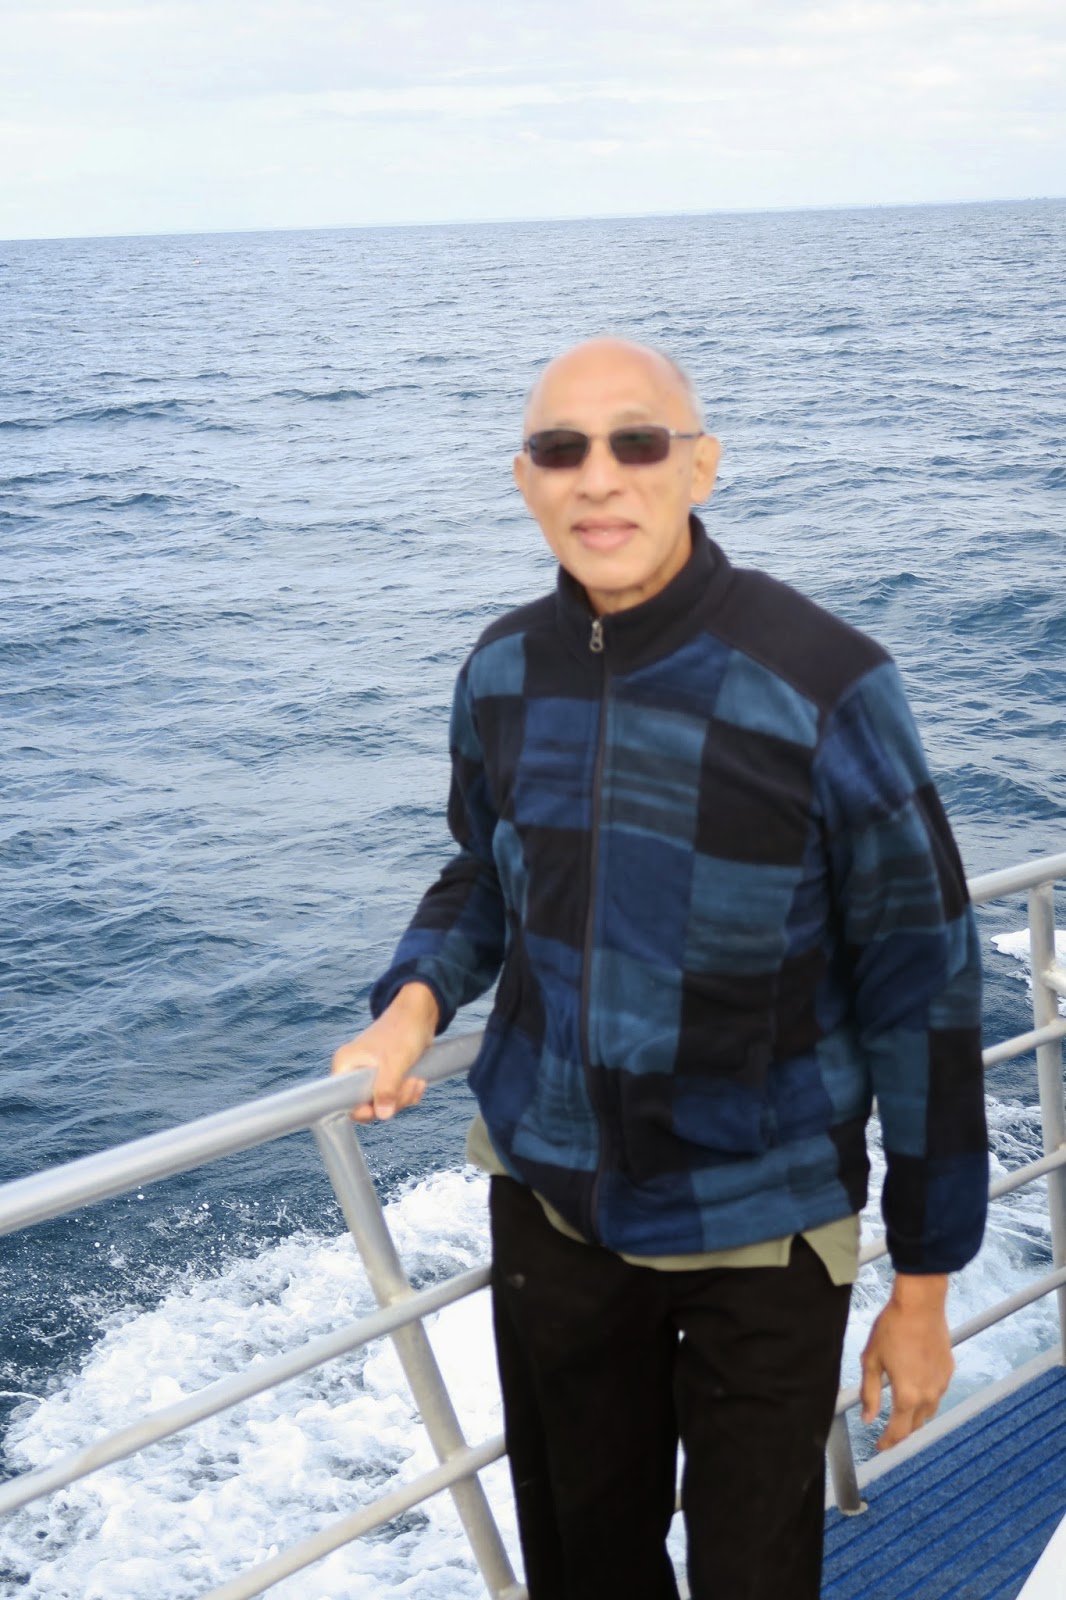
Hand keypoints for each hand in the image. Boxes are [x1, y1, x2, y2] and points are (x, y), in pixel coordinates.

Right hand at [331, 982, 439, 1121]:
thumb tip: (382, 1116)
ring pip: (383, 1102)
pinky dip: (407, 1092)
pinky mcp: (385, 1077)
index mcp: (345, 1065)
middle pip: (366, 1105)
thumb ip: (387, 1089)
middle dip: (392, 1101)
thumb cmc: (402, 1031)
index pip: (344, 1101)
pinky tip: (418, 1081)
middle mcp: (353, 1071)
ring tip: (416, 1080)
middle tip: (409, 1086)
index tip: (382, 1108)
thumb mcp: (395, 1063)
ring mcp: (369, 1075)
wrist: (420, 1014)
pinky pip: (393, 1096)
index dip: (362, 1110)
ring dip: (403, 1096)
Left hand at [860, 1273, 952, 1450]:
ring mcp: (941, 1383)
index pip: (898, 1431)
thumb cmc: (893, 1327)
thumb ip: (869, 1393)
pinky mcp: (948, 1371)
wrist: (920, 1304)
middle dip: (901, 1433)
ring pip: (929, 1412)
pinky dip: (926, 1399)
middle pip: (915, 1426)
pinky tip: (916, 1390)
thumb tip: (867, 1417)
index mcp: (907, 1395)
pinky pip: (937, 1393)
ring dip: (915, 1417)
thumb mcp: (871, 1360)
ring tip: (902, 1414)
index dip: (887, 1442)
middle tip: (888, 1433)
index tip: (879, 1446)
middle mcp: (928, 1394)